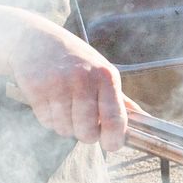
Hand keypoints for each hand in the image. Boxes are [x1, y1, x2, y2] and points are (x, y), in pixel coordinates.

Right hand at [4, 13, 128, 149]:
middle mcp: (83, 80)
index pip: (115, 120)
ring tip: (65, 106)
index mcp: (105, 76)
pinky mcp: (37, 89)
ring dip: (66, 125)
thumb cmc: (76, 59)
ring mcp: (59, 85)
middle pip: (87, 132)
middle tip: (83, 120)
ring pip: (65, 129)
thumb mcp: (102, 72)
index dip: (113, 140)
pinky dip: (50, 119)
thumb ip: (121, 100)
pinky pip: (47, 122)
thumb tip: (144, 120)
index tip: (110, 144)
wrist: (37, 39)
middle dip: (86, 133)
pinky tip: (51, 101)